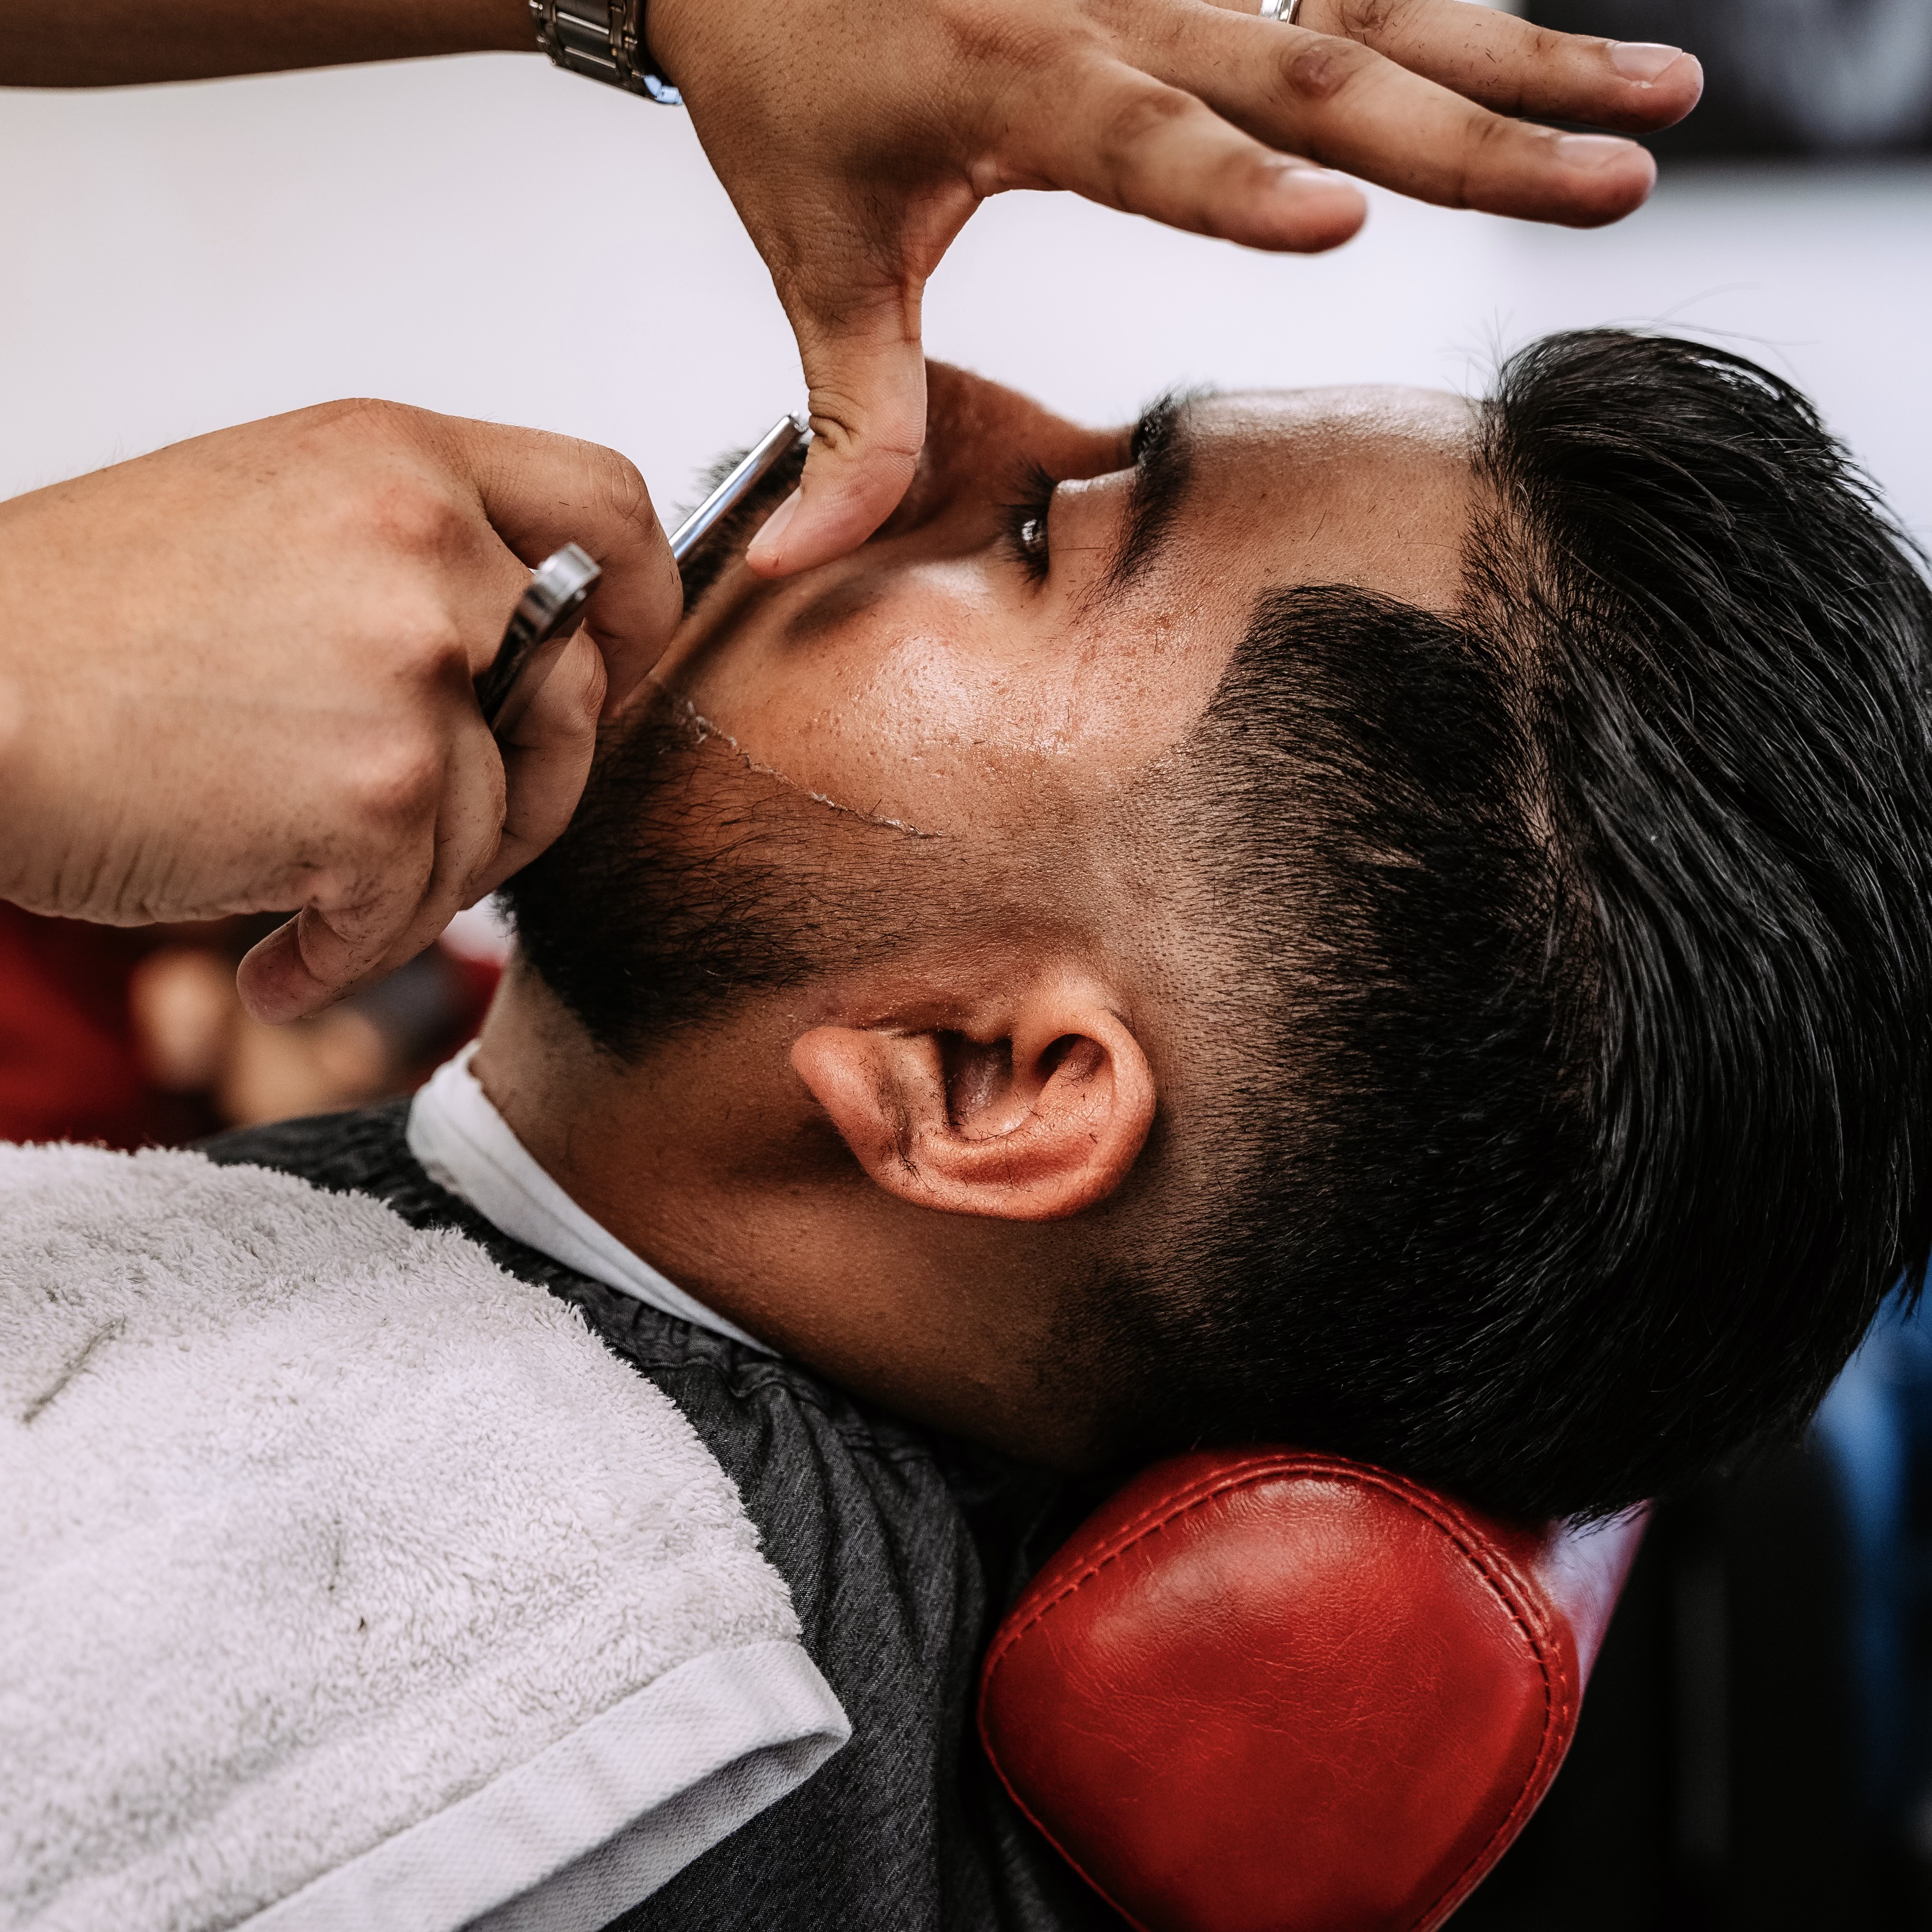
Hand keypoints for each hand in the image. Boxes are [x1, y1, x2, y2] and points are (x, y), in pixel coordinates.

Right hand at [0, 400, 680, 1020]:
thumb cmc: (77, 627)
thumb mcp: (272, 520)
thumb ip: (416, 560)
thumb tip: (532, 650)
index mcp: (401, 461)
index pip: (609, 508)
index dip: (640, 605)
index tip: (616, 665)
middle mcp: (427, 550)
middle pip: (577, 695)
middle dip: (527, 787)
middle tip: (438, 832)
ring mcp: (411, 672)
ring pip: (497, 822)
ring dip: (413, 886)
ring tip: (312, 895)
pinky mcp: (378, 794)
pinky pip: (420, 908)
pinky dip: (349, 953)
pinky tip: (281, 960)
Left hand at [647, 0, 1702, 575]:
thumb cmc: (789, 94)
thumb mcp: (818, 260)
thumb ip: (847, 424)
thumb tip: (797, 570)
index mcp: (1015, 80)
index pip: (1141, 137)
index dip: (1235, 184)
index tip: (1344, 217)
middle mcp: (1110, 2)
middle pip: (1314, 67)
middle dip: (1476, 133)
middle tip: (1618, 185)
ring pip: (1367, 5)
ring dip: (1520, 53)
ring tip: (1664, 99)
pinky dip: (1455, 1)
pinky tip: (1565, 42)